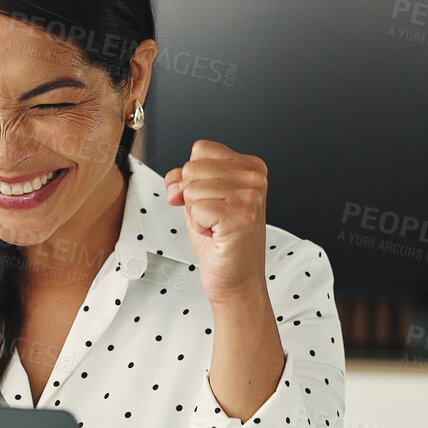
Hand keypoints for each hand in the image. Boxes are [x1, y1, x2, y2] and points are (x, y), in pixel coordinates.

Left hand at [164, 140, 269, 303]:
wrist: (236, 278)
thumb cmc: (221, 240)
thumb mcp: (200, 199)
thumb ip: (184, 178)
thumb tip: (174, 182)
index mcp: (250, 166)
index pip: (200, 149)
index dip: (192, 177)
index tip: (210, 200)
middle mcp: (254, 177)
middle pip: (191, 168)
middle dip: (193, 197)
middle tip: (214, 217)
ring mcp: (250, 195)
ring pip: (191, 188)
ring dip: (196, 213)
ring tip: (216, 226)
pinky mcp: (239, 215)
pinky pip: (195, 208)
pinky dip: (198, 226)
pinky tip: (216, 234)